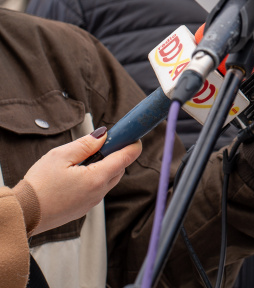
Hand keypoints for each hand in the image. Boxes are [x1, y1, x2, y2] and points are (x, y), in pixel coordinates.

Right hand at [22, 129, 141, 234]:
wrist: (24, 214)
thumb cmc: (39, 186)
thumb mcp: (60, 156)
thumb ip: (85, 144)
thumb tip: (103, 135)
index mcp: (97, 178)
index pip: (126, 158)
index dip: (132, 144)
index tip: (133, 135)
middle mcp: (99, 192)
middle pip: (119, 169)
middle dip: (116, 155)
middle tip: (103, 144)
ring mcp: (92, 202)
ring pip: (109, 180)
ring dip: (105, 167)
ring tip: (84, 160)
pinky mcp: (84, 208)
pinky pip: (97, 190)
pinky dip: (94, 179)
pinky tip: (76, 175)